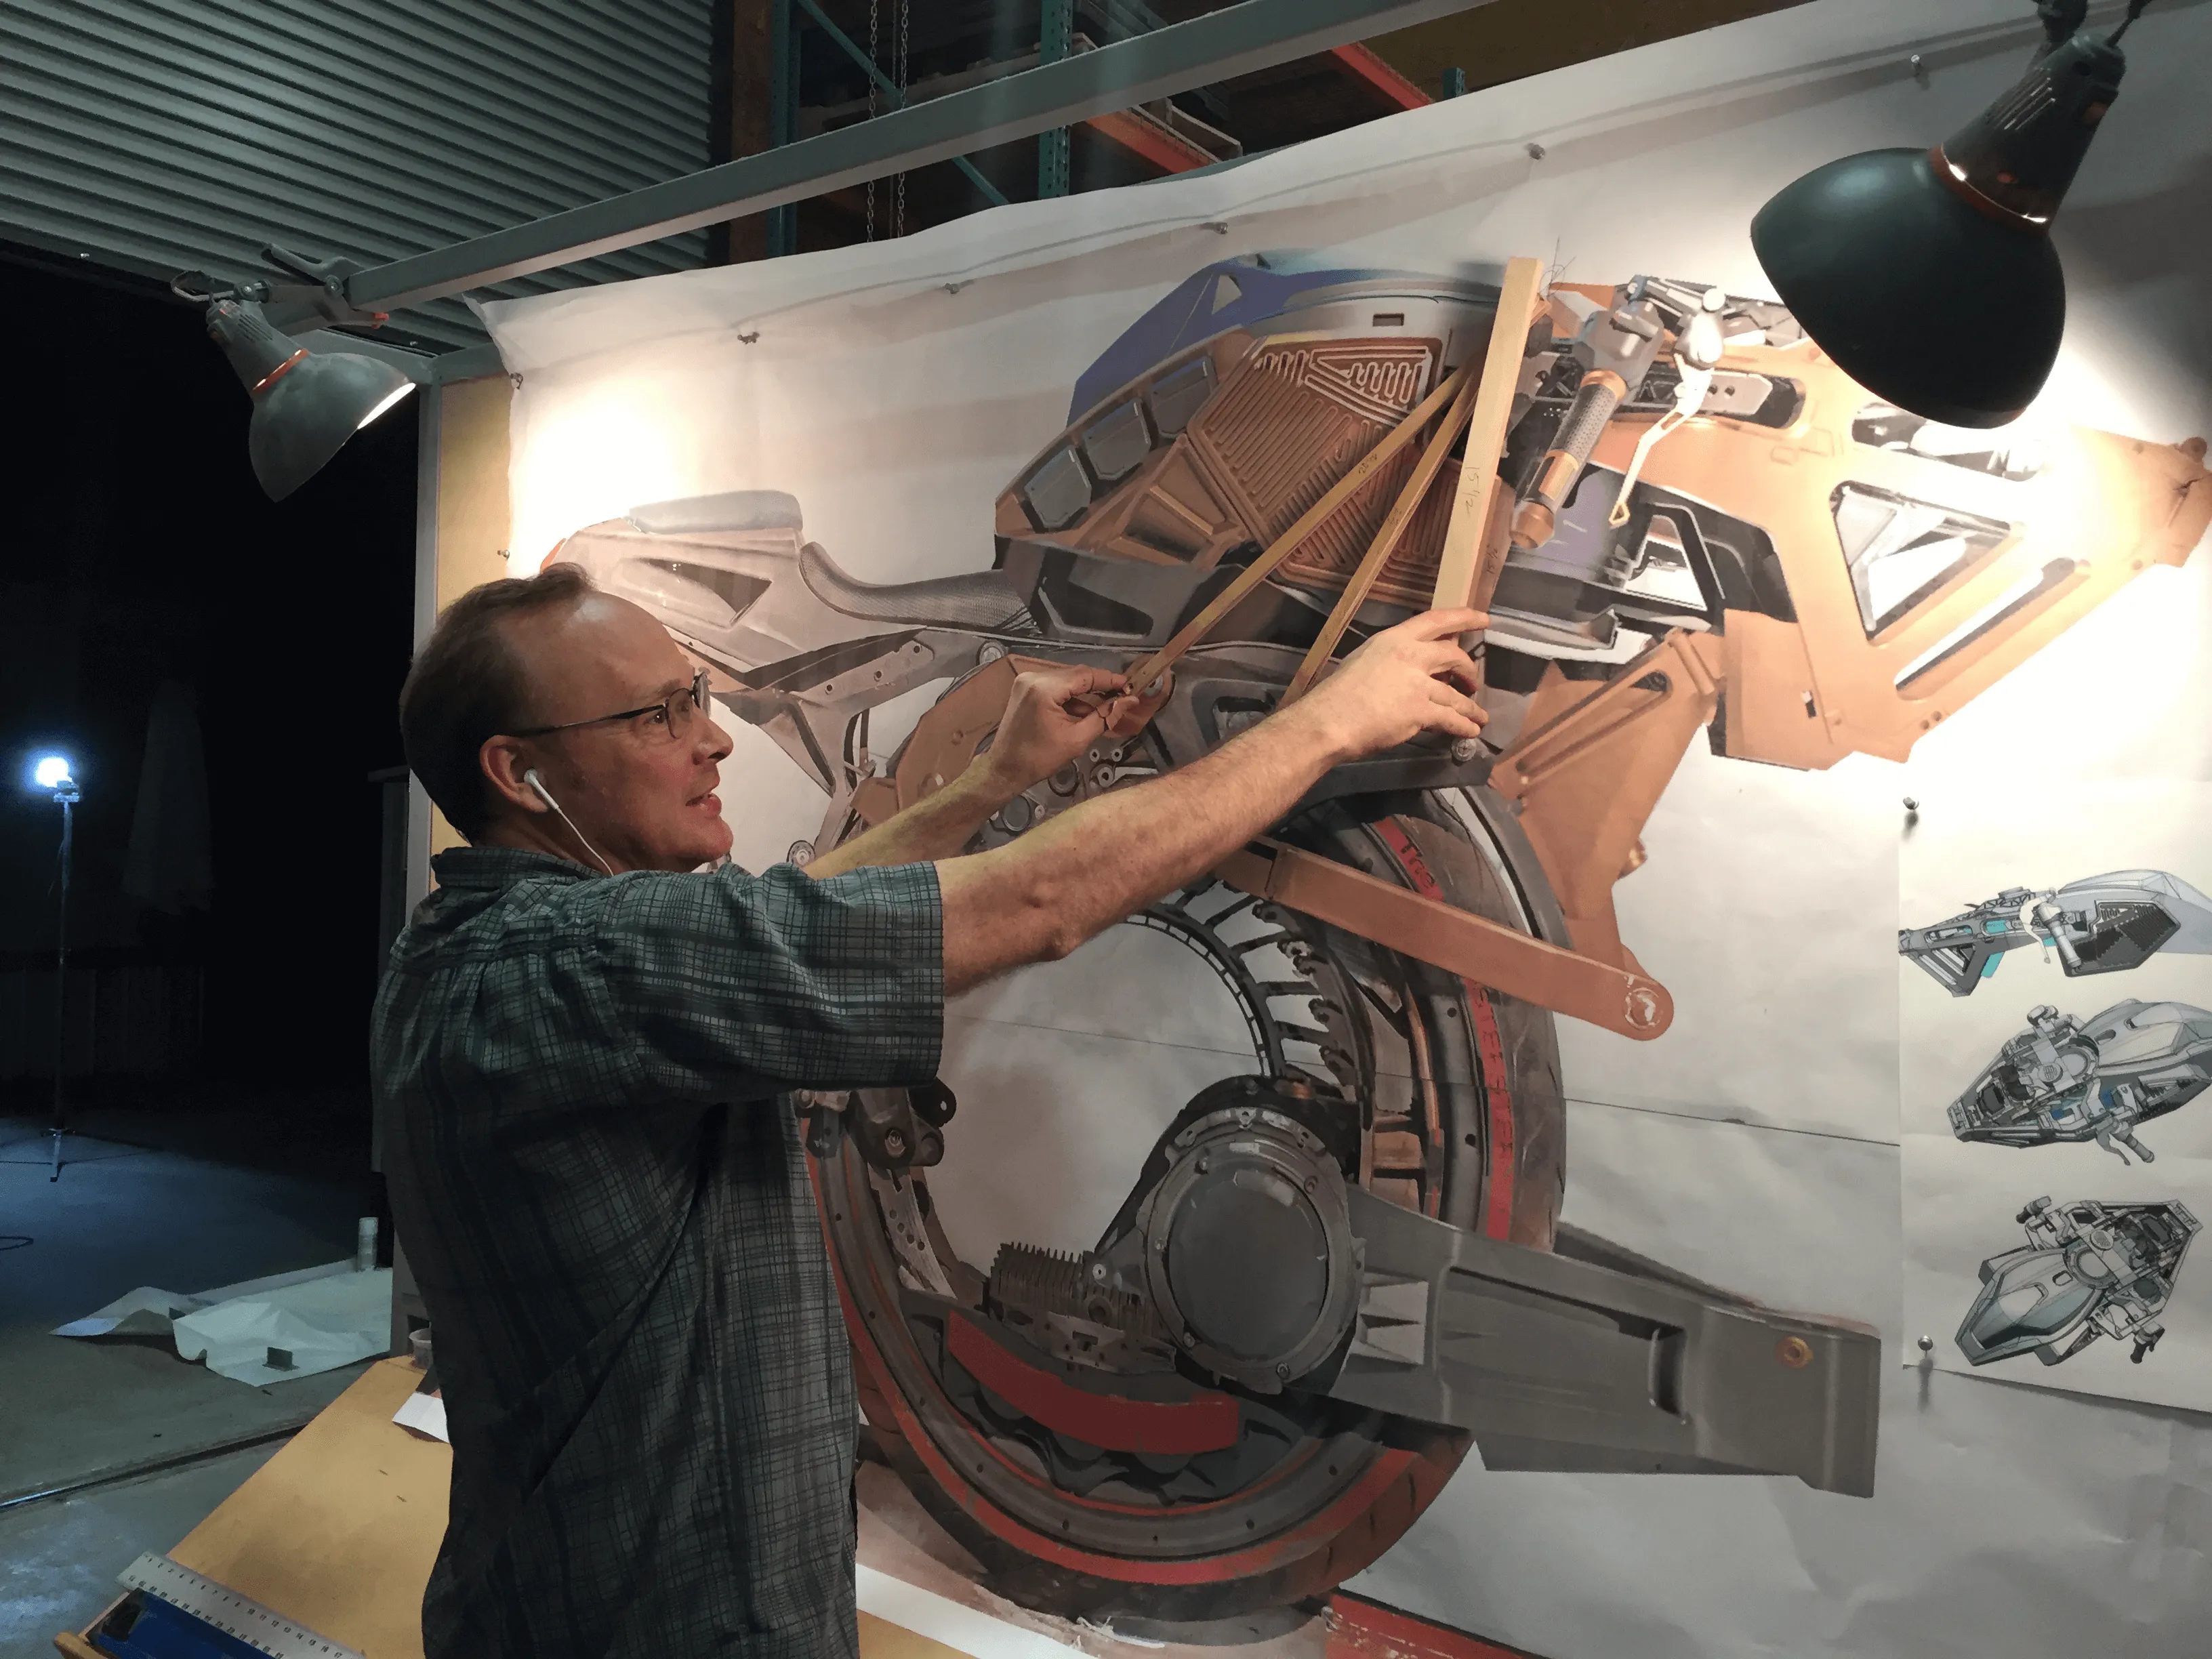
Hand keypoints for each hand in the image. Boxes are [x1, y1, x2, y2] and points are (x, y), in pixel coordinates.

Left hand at [980, 663, 1172, 796]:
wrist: (1005, 768)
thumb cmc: (1039, 759)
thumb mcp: (1077, 739)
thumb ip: (1105, 716)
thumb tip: (1129, 701)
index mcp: (1044, 688)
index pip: (1085, 675)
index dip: (1110, 680)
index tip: (1130, 686)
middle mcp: (1033, 678)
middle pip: (1076, 675)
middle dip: (1100, 686)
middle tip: (1123, 696)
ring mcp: (1027, 681)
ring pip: (1067, 680)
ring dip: (1086, 692)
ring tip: (1108, 705)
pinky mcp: (1025, 688)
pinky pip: (1055, 687)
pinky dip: (1071, 697)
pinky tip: (1085, 711)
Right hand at [1289, 608, 1487, 761]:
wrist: (1329, 720)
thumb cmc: (1336, 694)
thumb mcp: (1363, 660)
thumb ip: (1389, 659)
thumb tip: (1404, 668)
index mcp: (1394, 639)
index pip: (1436, 620)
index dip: (1463, 618)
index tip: (1482, 619)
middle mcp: (1410, 656)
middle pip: (1453, 655)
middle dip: (1470, 669)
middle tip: (1474, 681)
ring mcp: (1418, 684)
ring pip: (1456, 694)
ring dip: (1470, 706)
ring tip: (1479, 715)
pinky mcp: (1420, 711)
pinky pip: (1451, 718)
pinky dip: (1464, 725)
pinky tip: (1471, 730)